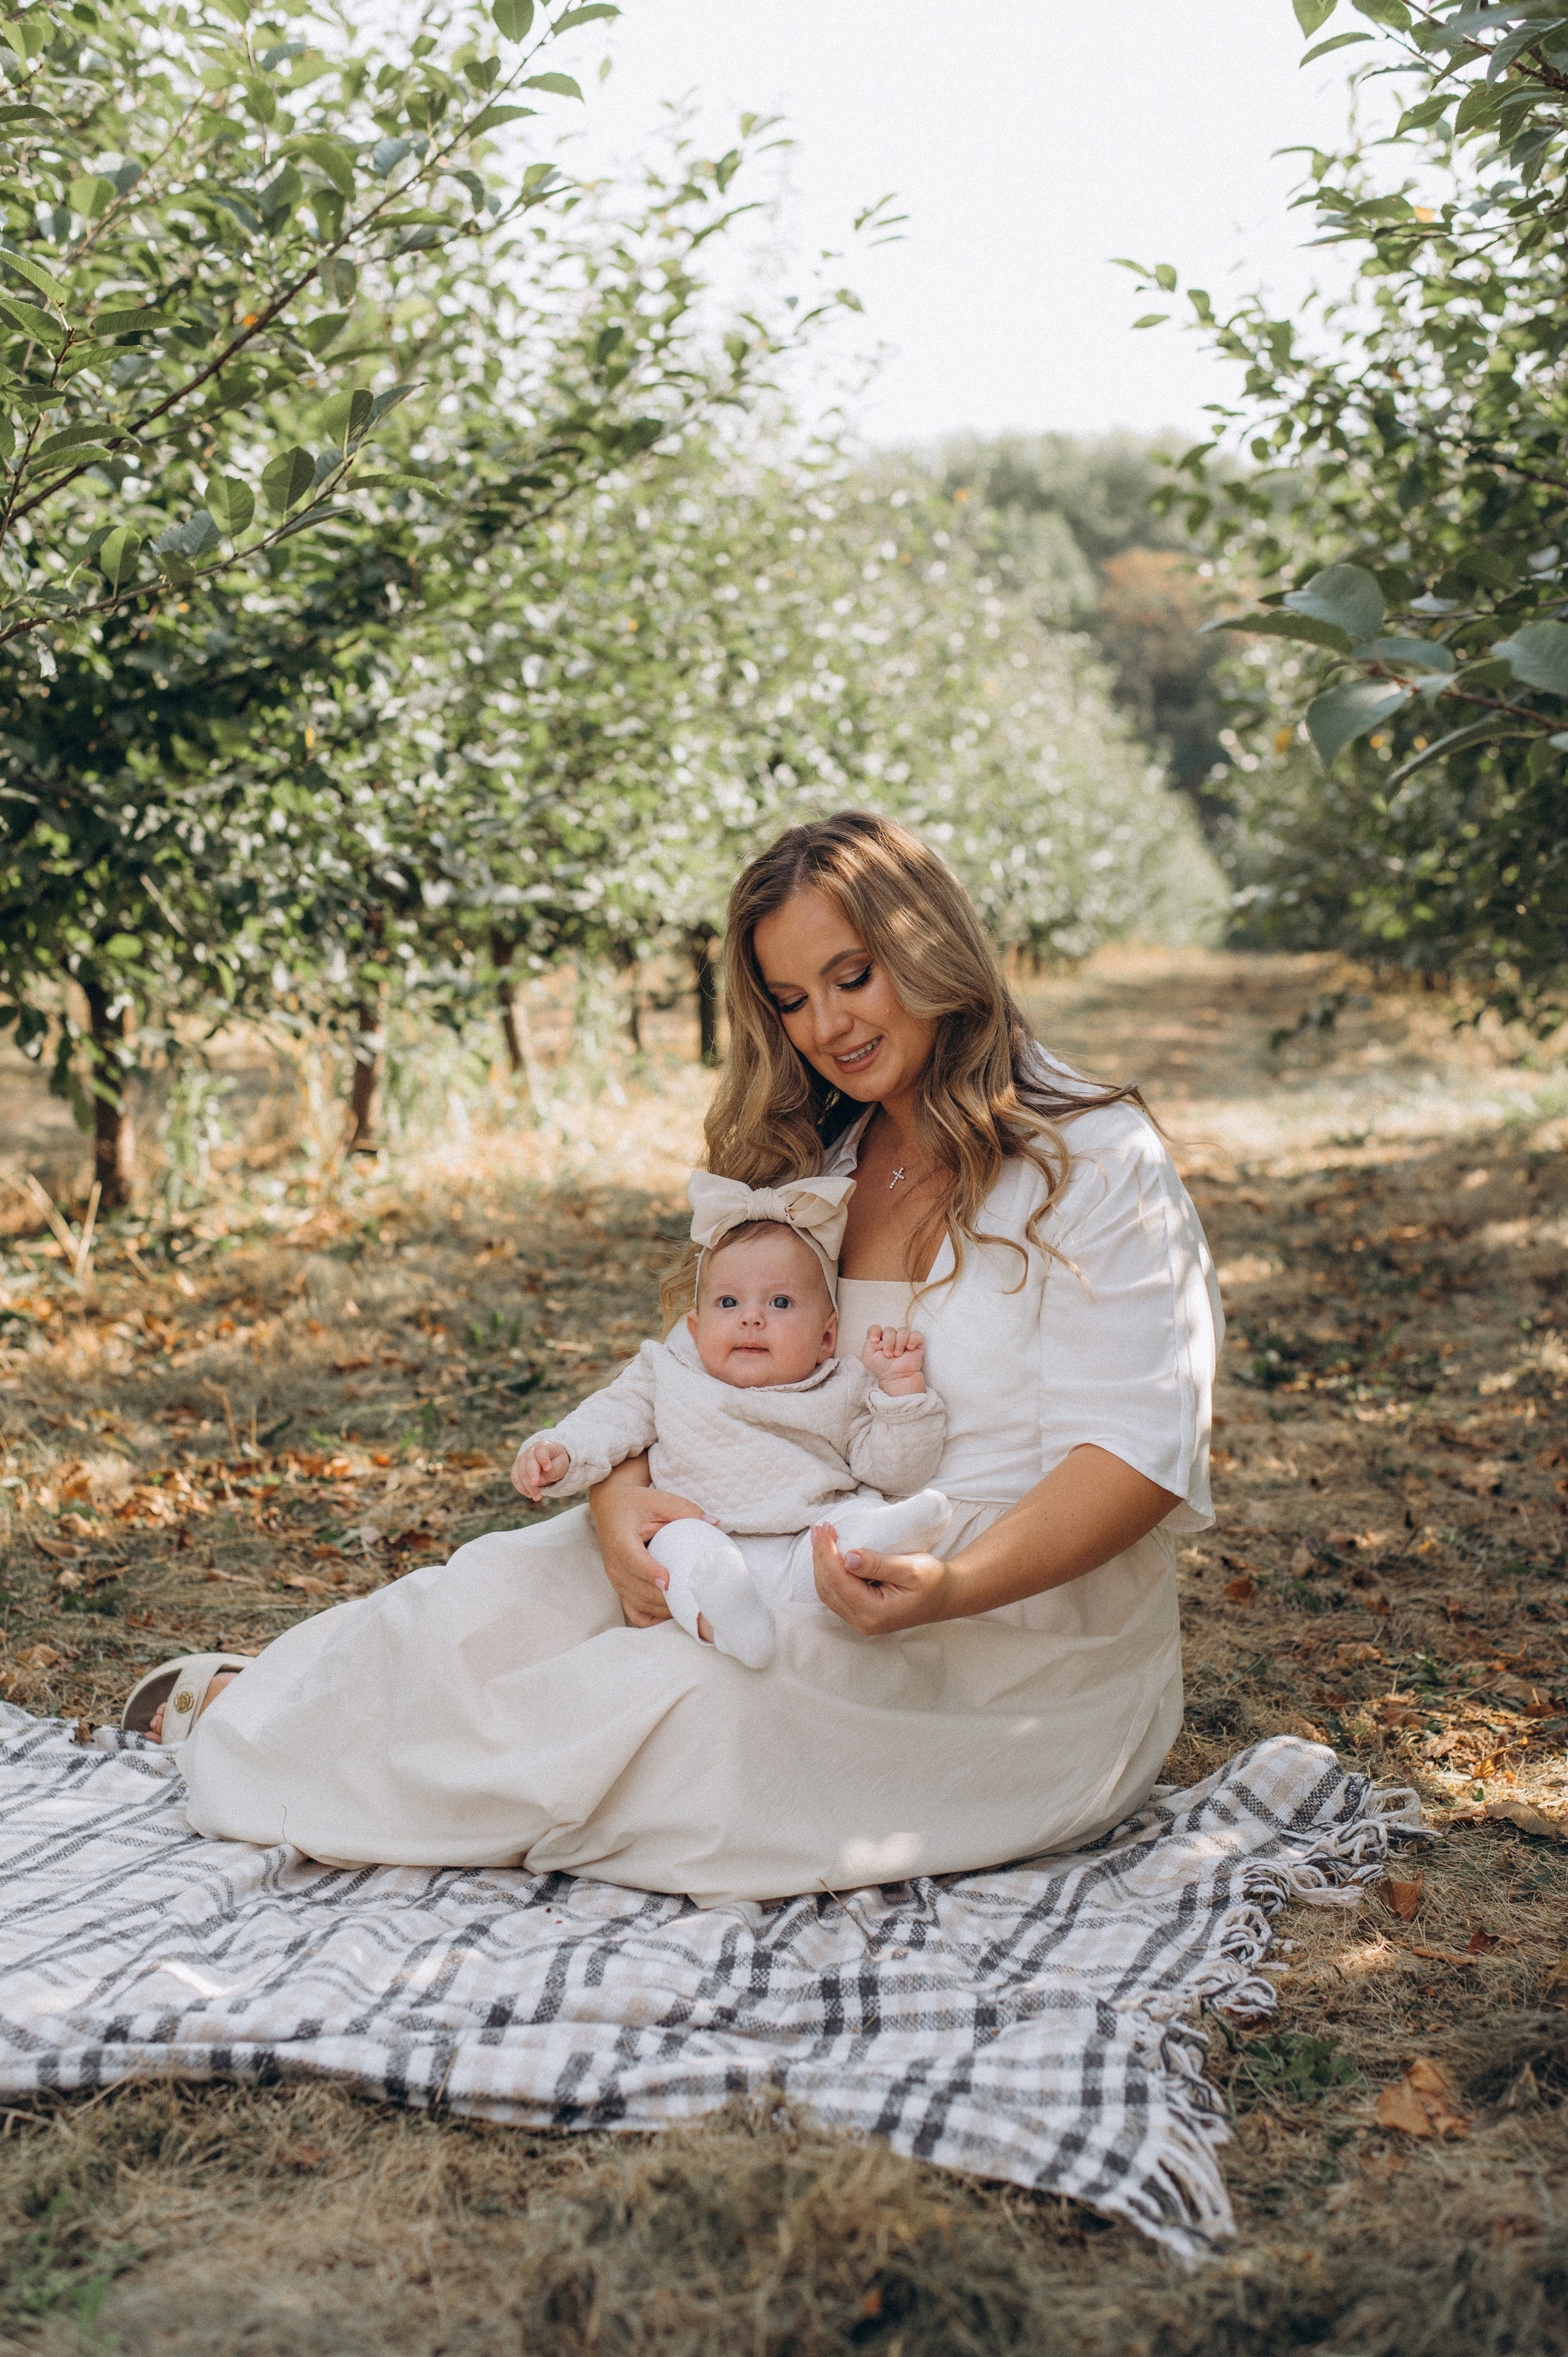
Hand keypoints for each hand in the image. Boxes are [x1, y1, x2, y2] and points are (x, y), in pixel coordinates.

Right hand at [512, 1437, 569, 1500]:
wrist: (549, 1458)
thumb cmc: (557, 1461)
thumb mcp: (561, 1464)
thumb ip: (552, 1471)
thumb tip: (540, 1479)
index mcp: (544, 1446)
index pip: (541, 1450)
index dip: (543, 1459)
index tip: (548, 1468)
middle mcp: (531, 1450)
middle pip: (529, 1462)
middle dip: (532, 1477)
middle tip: (538, 1491)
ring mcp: (522, 1458)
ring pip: (521, 1472)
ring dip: (528, 1487)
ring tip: (537, 1497)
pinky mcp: (516, 1467)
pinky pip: (515, 1477)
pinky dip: (521, 1487)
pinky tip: (529, 1495)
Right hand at [588, 1467, 711, 1627]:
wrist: (609, 1508)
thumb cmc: (635, 1504)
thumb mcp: (659, 1501)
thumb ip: (686, 1511)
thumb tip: (715, 1522)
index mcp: (621, 1540)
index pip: (633, 1560)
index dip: (649, 1572)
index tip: (668, 1582)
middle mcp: (614, 1564)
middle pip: (638, 1589)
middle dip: (665, 1599)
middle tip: (694, 1602)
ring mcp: (615, 1579)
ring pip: (639, 1604)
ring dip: (663, 1609)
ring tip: (690, 1608)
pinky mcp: (620, 1588)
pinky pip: (635, 1612)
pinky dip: (652, 1618)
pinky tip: (672, 1614)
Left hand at [811, 1520, 957, 1634]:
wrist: (946, 1596)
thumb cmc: (933, 1581)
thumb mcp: (911, 1568)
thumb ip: (878, 1564)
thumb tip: (848, 1557)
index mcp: (874, 1613)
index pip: (839, 1580)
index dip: (826, 1552)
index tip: (823, 1527)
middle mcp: (863, 1622)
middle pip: (828, 1587)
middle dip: (820, 1556)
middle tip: (819, 1528)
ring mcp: (860, 1621)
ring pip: (828, 1592)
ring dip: (821, 1564)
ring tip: (821, 1538)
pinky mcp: (861, 1614)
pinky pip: (836, 1594)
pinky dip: (829, 1573)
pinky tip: (831, 1555)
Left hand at [861, 1323, 925, 1395]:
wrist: (896, 1377)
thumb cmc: (882, 1368)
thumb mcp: (868, 1357)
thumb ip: (868, 1344)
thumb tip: (878, 1338)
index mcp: (879, 1339)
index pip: (875, 1328)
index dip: (875, 1332)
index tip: (875, 1341)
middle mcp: (891, 1337)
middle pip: (889, 1330)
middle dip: (888, 1343)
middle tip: (889, 1355)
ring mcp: (904, 1338)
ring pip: (903, 1331)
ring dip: (899, 1343)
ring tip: (898, 1355)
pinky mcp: (916, 1342)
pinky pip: (916, 1334)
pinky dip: (912, 1340)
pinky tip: (909, 1348)